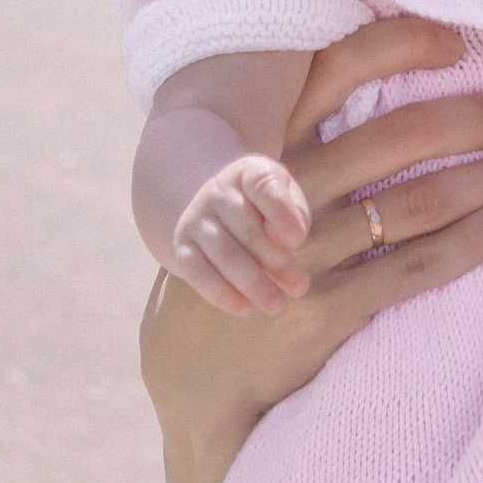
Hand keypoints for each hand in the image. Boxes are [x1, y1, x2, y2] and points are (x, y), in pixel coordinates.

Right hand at [142, 17, 482, 482]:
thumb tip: (390, 88)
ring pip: (420, 200)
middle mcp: (288, 189)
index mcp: (270, 144)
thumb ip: (302, 144)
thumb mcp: (249, 192)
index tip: (461, 41)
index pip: (338, 68)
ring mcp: (306, 251)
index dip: (403, 43)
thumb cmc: (244, 262)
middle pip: (400, 133)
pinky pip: (417, 265)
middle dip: (475, 119)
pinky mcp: (325, 308)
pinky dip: (472, 240)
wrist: (197, 371)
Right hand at [169, 153, 313, 315]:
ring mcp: (196, 218)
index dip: (281, 212)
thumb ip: (295, 214)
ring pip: (224, 253)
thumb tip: (288, 240)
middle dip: (276, 261)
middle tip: (300, 287)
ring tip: (277, 305)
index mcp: (248, 172)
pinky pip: (196, 271)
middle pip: (247, 228)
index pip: (263, 185)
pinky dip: (220, 293)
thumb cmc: (265, 207)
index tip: (298, 240)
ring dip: (253, 282)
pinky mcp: (182, 245)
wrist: (218, 210)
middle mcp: (217, 191)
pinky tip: (244, 309)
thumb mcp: (286, 199)